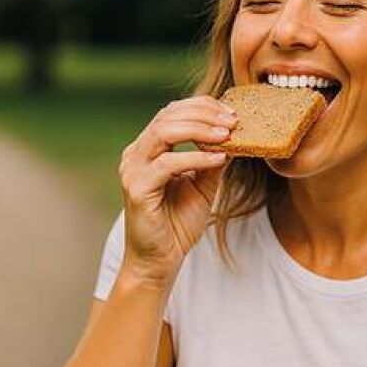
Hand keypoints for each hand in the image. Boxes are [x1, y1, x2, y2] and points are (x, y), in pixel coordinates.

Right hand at [118, 94, 236, 284]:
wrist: (160, 260)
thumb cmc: (178, 222)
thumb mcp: (203, 184)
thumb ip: (212, 158)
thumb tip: (234, 134)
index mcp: (148, 149)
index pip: (172, 112)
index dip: (202, 107)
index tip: (232, 113)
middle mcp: (136, 154)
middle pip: (167, 116)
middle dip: (204, 114)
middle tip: (233, 121)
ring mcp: (133, 170)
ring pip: (164, 132)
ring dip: (200, 129)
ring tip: (227, 135)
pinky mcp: (136, 189)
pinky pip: (167, 163)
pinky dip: (195, 157)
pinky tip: (218, 159)